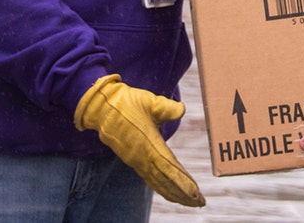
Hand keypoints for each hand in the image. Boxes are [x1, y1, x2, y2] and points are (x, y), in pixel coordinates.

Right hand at [74, 74, 204, 206]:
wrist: (102, 108)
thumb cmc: (127, 103)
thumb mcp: (148, 101)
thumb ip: (166, 107)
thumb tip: (182, 108)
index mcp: (148, 144)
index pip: (168, 168)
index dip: (182, 182)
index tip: (196, 193)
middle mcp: (142, 157)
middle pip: (165, 181)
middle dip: (183, 193)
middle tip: (201, 202)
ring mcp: (137, 161)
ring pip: (158, 183)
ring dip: (175, 194)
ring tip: (191, 202)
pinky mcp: (134, 161)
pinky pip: (150, 179)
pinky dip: (163, 189)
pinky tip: (172, 194)